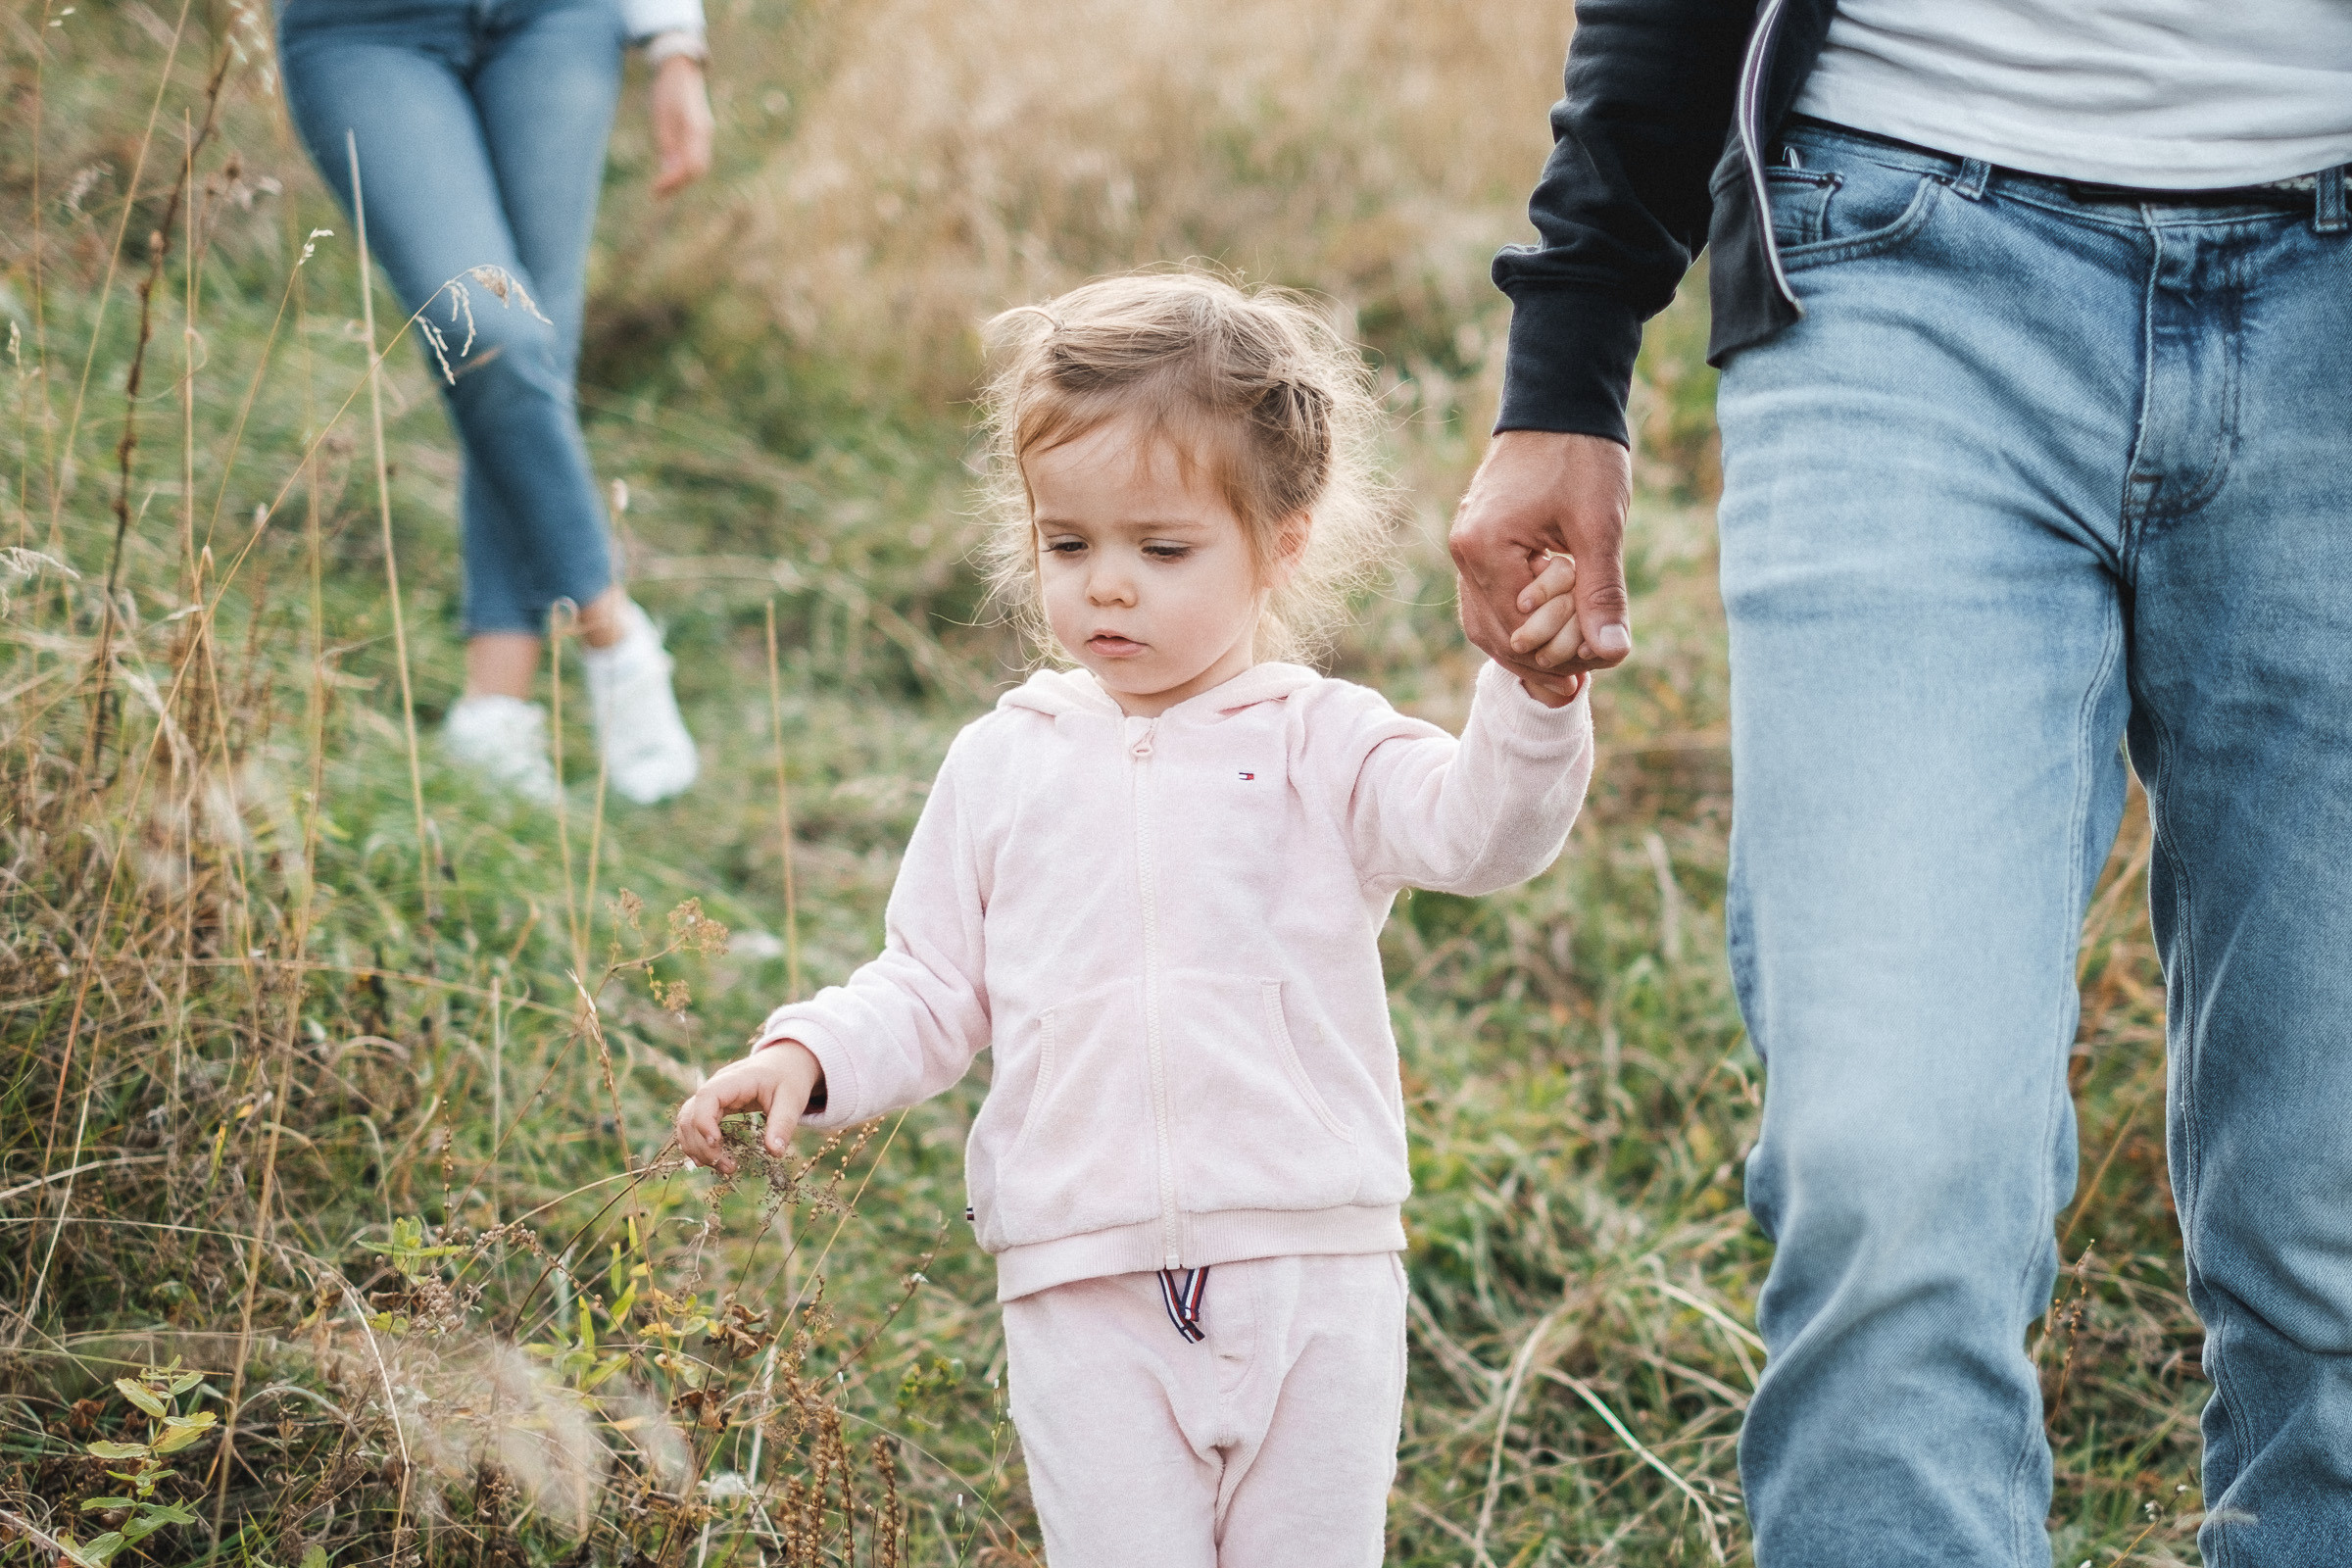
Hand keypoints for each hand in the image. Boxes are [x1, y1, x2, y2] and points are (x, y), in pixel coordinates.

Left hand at [649, 55, 713, 196]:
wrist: (680, 69)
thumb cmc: (667, 90)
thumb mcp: (661, 117)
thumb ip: (667, 145)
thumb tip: (668, 173)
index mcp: (696, 129)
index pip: (691, 166)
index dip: (674, 181)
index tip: (655, 189)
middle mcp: (704, 133)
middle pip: (697, 169)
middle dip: (678, 184)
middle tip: (656, 194)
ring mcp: (704, 134)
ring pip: (698, 166)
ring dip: (680, 179)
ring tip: (660, 189)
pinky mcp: (700, 134)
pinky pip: (695, 157)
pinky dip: (682, 169)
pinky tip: (667, 174)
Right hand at [674, 1041, 821, 1174]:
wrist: (783, 1064)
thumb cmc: (787, 1079)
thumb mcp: (792, 1099)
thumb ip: (783, 1124)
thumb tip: (775, 1152)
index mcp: (736, 1079)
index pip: (707, 1096)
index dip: (704, 1121)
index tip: (716, 1143)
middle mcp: (717, 1086)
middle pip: (692, 1114)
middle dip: (703, 1144)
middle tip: (729, 1167)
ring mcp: (711, 1096)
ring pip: (687, 1121)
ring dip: (697, 1147)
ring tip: (722, 1167)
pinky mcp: (712, 1107)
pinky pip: (693, 1125)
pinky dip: (695, 1143)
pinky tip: (708, 1160)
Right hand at [1449, 430, 1632, 700]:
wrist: (1560, 403)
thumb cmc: (1581, 457)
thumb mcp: (1600, 527)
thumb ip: (1602, 592)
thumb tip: (1613, 653)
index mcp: (1485, 548)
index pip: (1518, 632)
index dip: (1560, 654)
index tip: (1600, 659)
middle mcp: (1464, 553)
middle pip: (1495, 638)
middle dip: (1542, 659)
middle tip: (1585, 676)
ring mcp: (1466, 549)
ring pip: (1486, 626)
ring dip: (1527, 648)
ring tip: (1569, 667)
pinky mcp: (1478, 544)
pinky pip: (1488, 602)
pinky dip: (1518, 624)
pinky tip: (1550, 634)